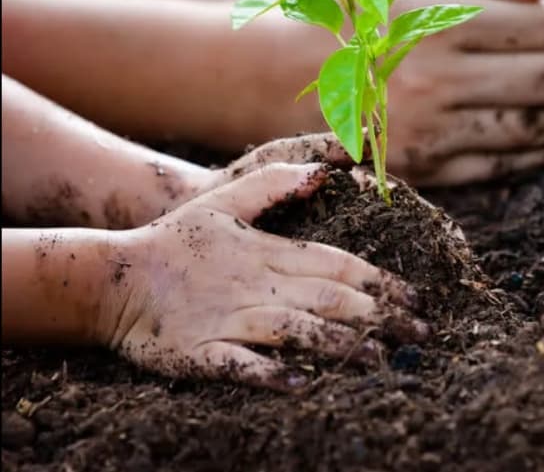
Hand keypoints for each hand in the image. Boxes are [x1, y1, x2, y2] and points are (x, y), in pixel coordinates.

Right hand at [102, 163, 425, 390]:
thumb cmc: (176, 240)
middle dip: (379, 317)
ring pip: (296, 331)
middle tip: (419, 334)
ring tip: (377, 359)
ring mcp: (230, 319)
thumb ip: (275, 186)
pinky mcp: (202, 352)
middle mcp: (258, 285)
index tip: (415, 298)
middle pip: (329, 299)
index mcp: (269, 252)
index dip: (381, 281)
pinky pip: (241, 366)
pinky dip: (271, 375)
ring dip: (339, 345)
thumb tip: (325, 173)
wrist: (112, 278)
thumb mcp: (225, 203)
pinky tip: (302, 384)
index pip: (338, 264)